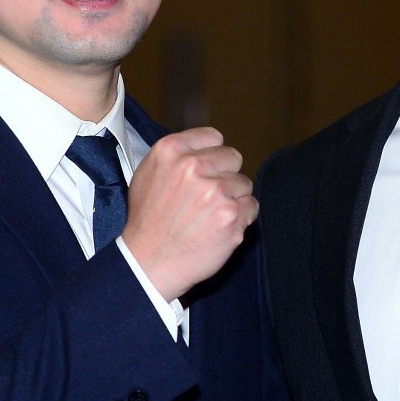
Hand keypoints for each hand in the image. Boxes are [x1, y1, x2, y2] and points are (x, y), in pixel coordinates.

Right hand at [122, 127, 256, 300]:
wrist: (148, 263)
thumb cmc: (147, 222)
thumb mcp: (147, 175)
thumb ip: (176, 156)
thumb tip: (205, 148)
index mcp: (170, 150)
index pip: (213, 137)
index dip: (212, 155)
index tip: (206, 170)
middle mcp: (193, 166)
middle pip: (233, 158)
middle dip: (225, 175)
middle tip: (207, 197)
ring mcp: (214, 191)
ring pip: (244, 184)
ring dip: (233, 199)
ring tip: (210, 216)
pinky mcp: (231, 215)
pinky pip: (252, 206)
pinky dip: (241, 218)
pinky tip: (219, 228)